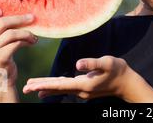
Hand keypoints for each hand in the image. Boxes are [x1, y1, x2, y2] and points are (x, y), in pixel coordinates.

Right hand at [0, 8, 37, 101]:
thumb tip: (19, 13)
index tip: (1, 10)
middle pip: (2, 22)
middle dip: (20, 19)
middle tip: (32, 18)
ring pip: (12, 33)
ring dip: (27, 33)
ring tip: (34, 37)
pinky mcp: (0, 57)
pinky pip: (17, 43)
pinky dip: (28, 40)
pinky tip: (33, 42)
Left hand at [24, 55, 152, 101]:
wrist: (127, 82)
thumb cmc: (118, 69)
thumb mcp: (107, 62)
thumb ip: (92, 63)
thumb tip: (77, 64)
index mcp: (84, 84)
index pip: (61, 84)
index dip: (46, 84)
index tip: (32, 85)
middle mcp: (81, 90)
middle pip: (57, 88)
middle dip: (41, 87)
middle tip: (25, 88)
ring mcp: (82, 90)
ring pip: (60, 89)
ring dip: (46, 87)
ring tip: (32, 87)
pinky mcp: (84, 87)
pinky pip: (65, 87)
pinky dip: (55, 87)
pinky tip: (49, 87)